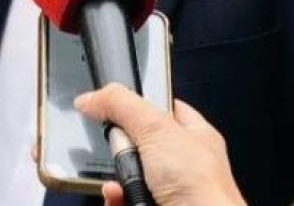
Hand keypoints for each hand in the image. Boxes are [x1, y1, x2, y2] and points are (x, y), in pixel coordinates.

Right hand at [75, 85, 246, 205]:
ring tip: (121, 181)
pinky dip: (115, 199)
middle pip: (137, 144)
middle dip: (121, 148)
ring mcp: (167, 190)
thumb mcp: (157, 129)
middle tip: (122, 149)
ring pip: (127, 176)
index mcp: (193, 135)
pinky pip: (123, 200)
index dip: (137, 103)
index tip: (111, 103)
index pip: (162, 108)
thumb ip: (122, 106)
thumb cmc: (202, 187)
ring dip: (116, 179)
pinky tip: (118, 197)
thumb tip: (91, 98)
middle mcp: (182, 164)